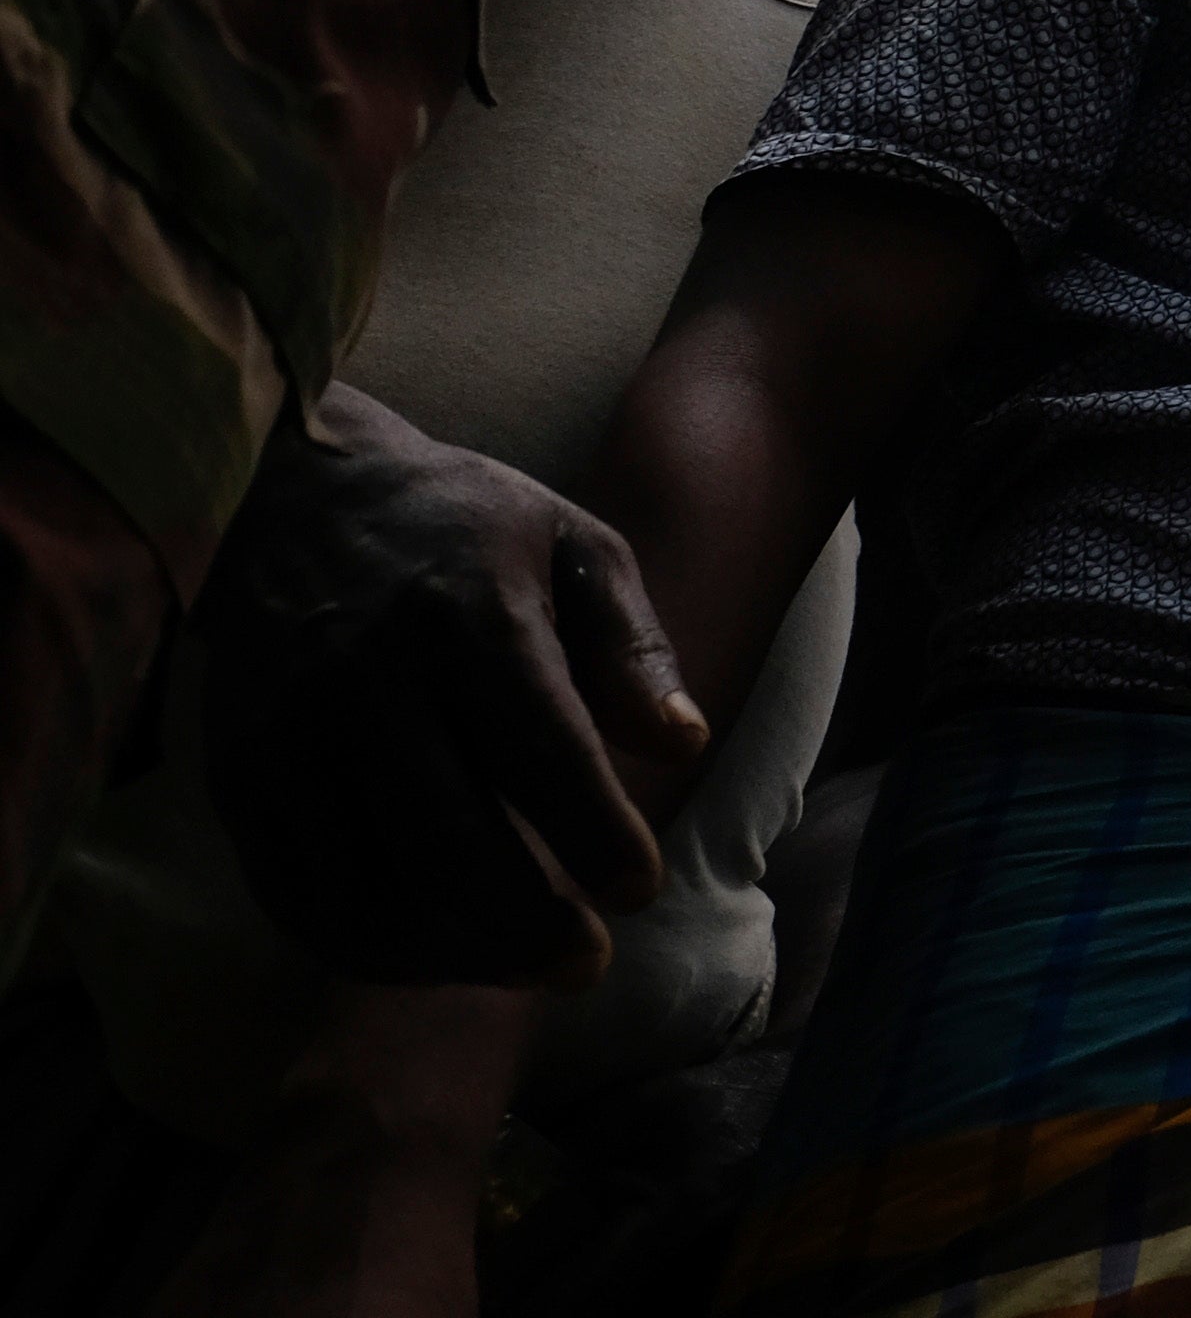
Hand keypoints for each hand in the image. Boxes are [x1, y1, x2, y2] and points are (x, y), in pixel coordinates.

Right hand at [193, 391, 703, 985]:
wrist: (293, 499)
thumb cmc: (465, 529)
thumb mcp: (575, 546)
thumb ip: (632, 646)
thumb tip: (683, 744)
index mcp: (471, 620)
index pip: (542, 753)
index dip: (596, 836)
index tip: (641, 890)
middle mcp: (370, 684)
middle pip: (448, 842)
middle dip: (525, 923)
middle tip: (585, 963)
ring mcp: (288, 738)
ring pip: (364, 889)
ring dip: (447, 953)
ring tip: (515, 963)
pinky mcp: (235, 779)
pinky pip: (294, 897)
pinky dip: (363, 948)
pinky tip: (428, 954)